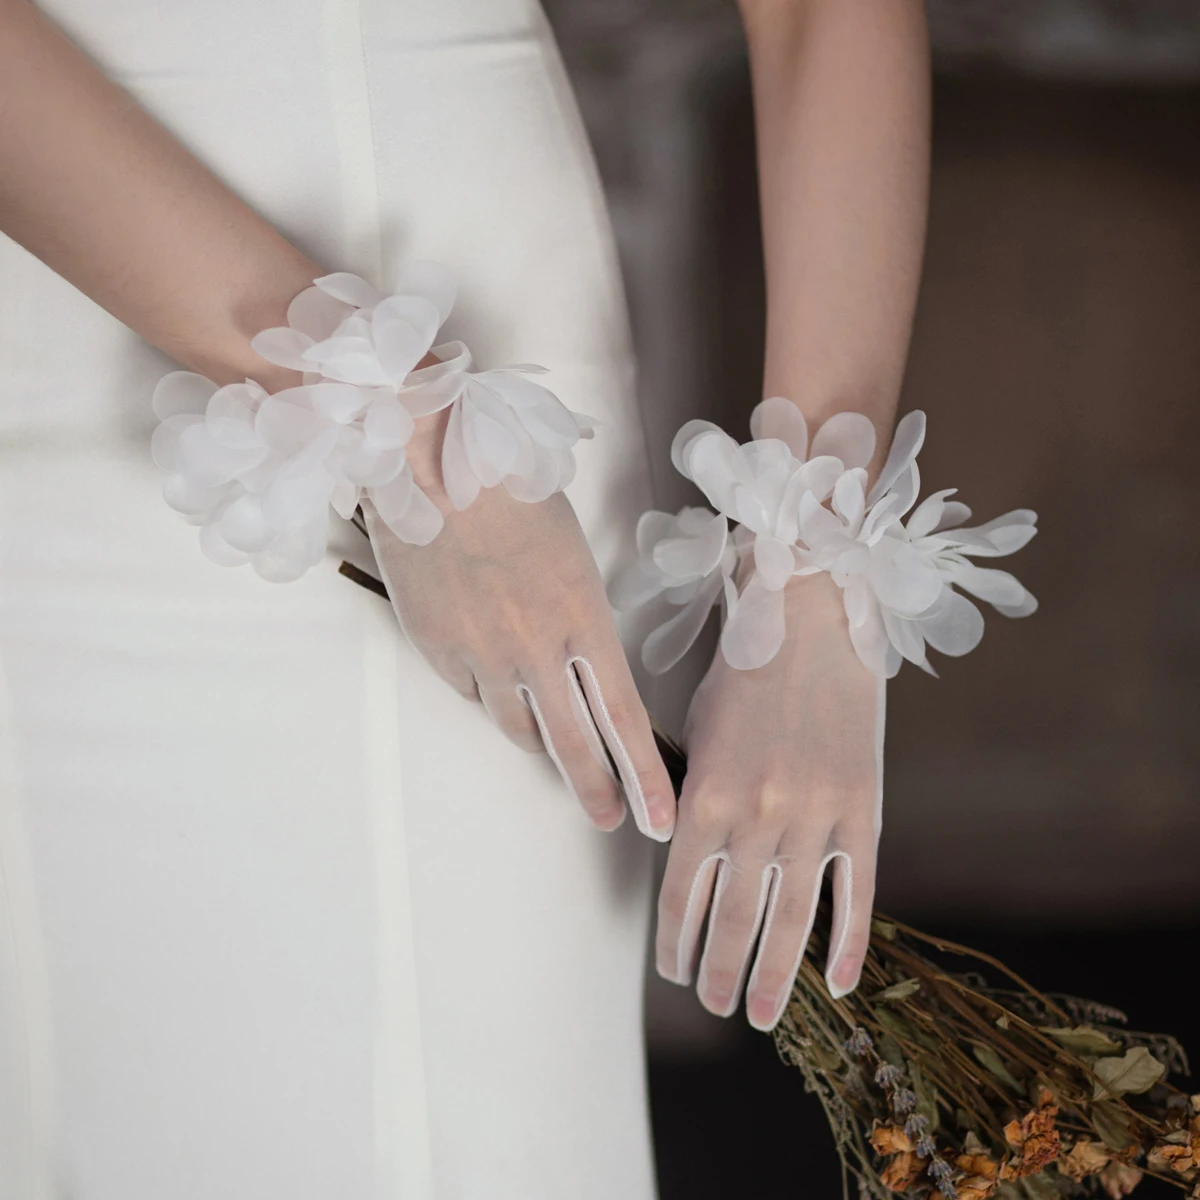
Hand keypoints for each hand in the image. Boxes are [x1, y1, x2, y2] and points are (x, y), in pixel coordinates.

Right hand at [363, 411, 675, 840]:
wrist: (434, 462)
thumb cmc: (512, 490)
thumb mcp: (572, 555)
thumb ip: (581, 618)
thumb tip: (580, 661)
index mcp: (584, 618)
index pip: (624, 718)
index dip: (645, 777)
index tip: (659, 816)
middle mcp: (536, 650)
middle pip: (573, 745)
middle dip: (596, 790)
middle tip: (608, 817)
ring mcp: (482, 656)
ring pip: (517, 727)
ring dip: (540, 739)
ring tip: (552, 746)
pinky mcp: (437, 650)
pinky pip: (469, 694)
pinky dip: (486, 694)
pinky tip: (491, 674)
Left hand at [656, 571, 883, 1027]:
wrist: (809, 623)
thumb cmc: (742, 676)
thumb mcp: (696, 735)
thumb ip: (690, 803)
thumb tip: (689, 865)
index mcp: (705, 798)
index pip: (682, 896)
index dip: (676, 942)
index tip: (675, 974)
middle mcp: (757, 817)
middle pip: (735, 920)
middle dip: (722, 973)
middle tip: (718, 1006)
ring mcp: (815, 818)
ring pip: (792, 918)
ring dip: (775, 975)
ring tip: (763, 1014)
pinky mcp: (863, 810)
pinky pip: (856, 892)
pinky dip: (848, 942)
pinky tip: (840, 982)